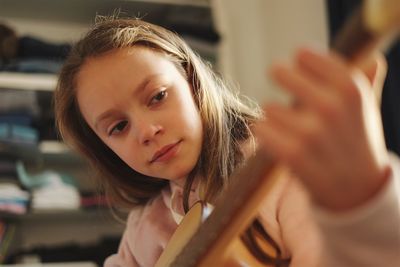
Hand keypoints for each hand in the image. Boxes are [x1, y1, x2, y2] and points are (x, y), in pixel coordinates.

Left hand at [255, 47, 390, 210]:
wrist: (358, 190)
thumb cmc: (358, 141)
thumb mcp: (368, 109)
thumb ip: (367, 81)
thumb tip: (373, 56)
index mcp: (351, 88)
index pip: (305, 56)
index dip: (299, 62)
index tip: (299, 66)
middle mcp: (332, 106)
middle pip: (280, 72)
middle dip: (279, 79)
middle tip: (282, 84)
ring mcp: (312, 132)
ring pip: (268, 106)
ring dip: (273, 115)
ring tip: (289, 126)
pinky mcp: (294, 154)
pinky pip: (261, 129)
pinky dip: (265, 133)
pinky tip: (277, 139)